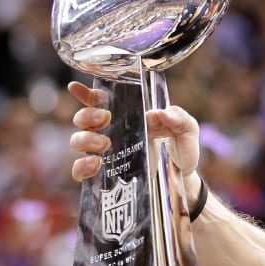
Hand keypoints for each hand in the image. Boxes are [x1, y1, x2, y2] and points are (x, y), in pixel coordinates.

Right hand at [67, 80, 202, 183]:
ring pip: (78, 141)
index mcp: (128, 115)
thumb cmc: (182, 148)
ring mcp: (106, 153)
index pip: (99, 100)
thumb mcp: (187, 129)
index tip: (76, 87)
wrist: (183, 178)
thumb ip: (179, 117)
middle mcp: (111, 131)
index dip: (85, 93)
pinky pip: (80, 171)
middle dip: (87, 115)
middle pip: (83, 118)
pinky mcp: (106, 174)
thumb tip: (161, 114)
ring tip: (104, 144)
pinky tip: (97, 164)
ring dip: (85, 139)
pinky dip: (82, 167)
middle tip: (105, 118)